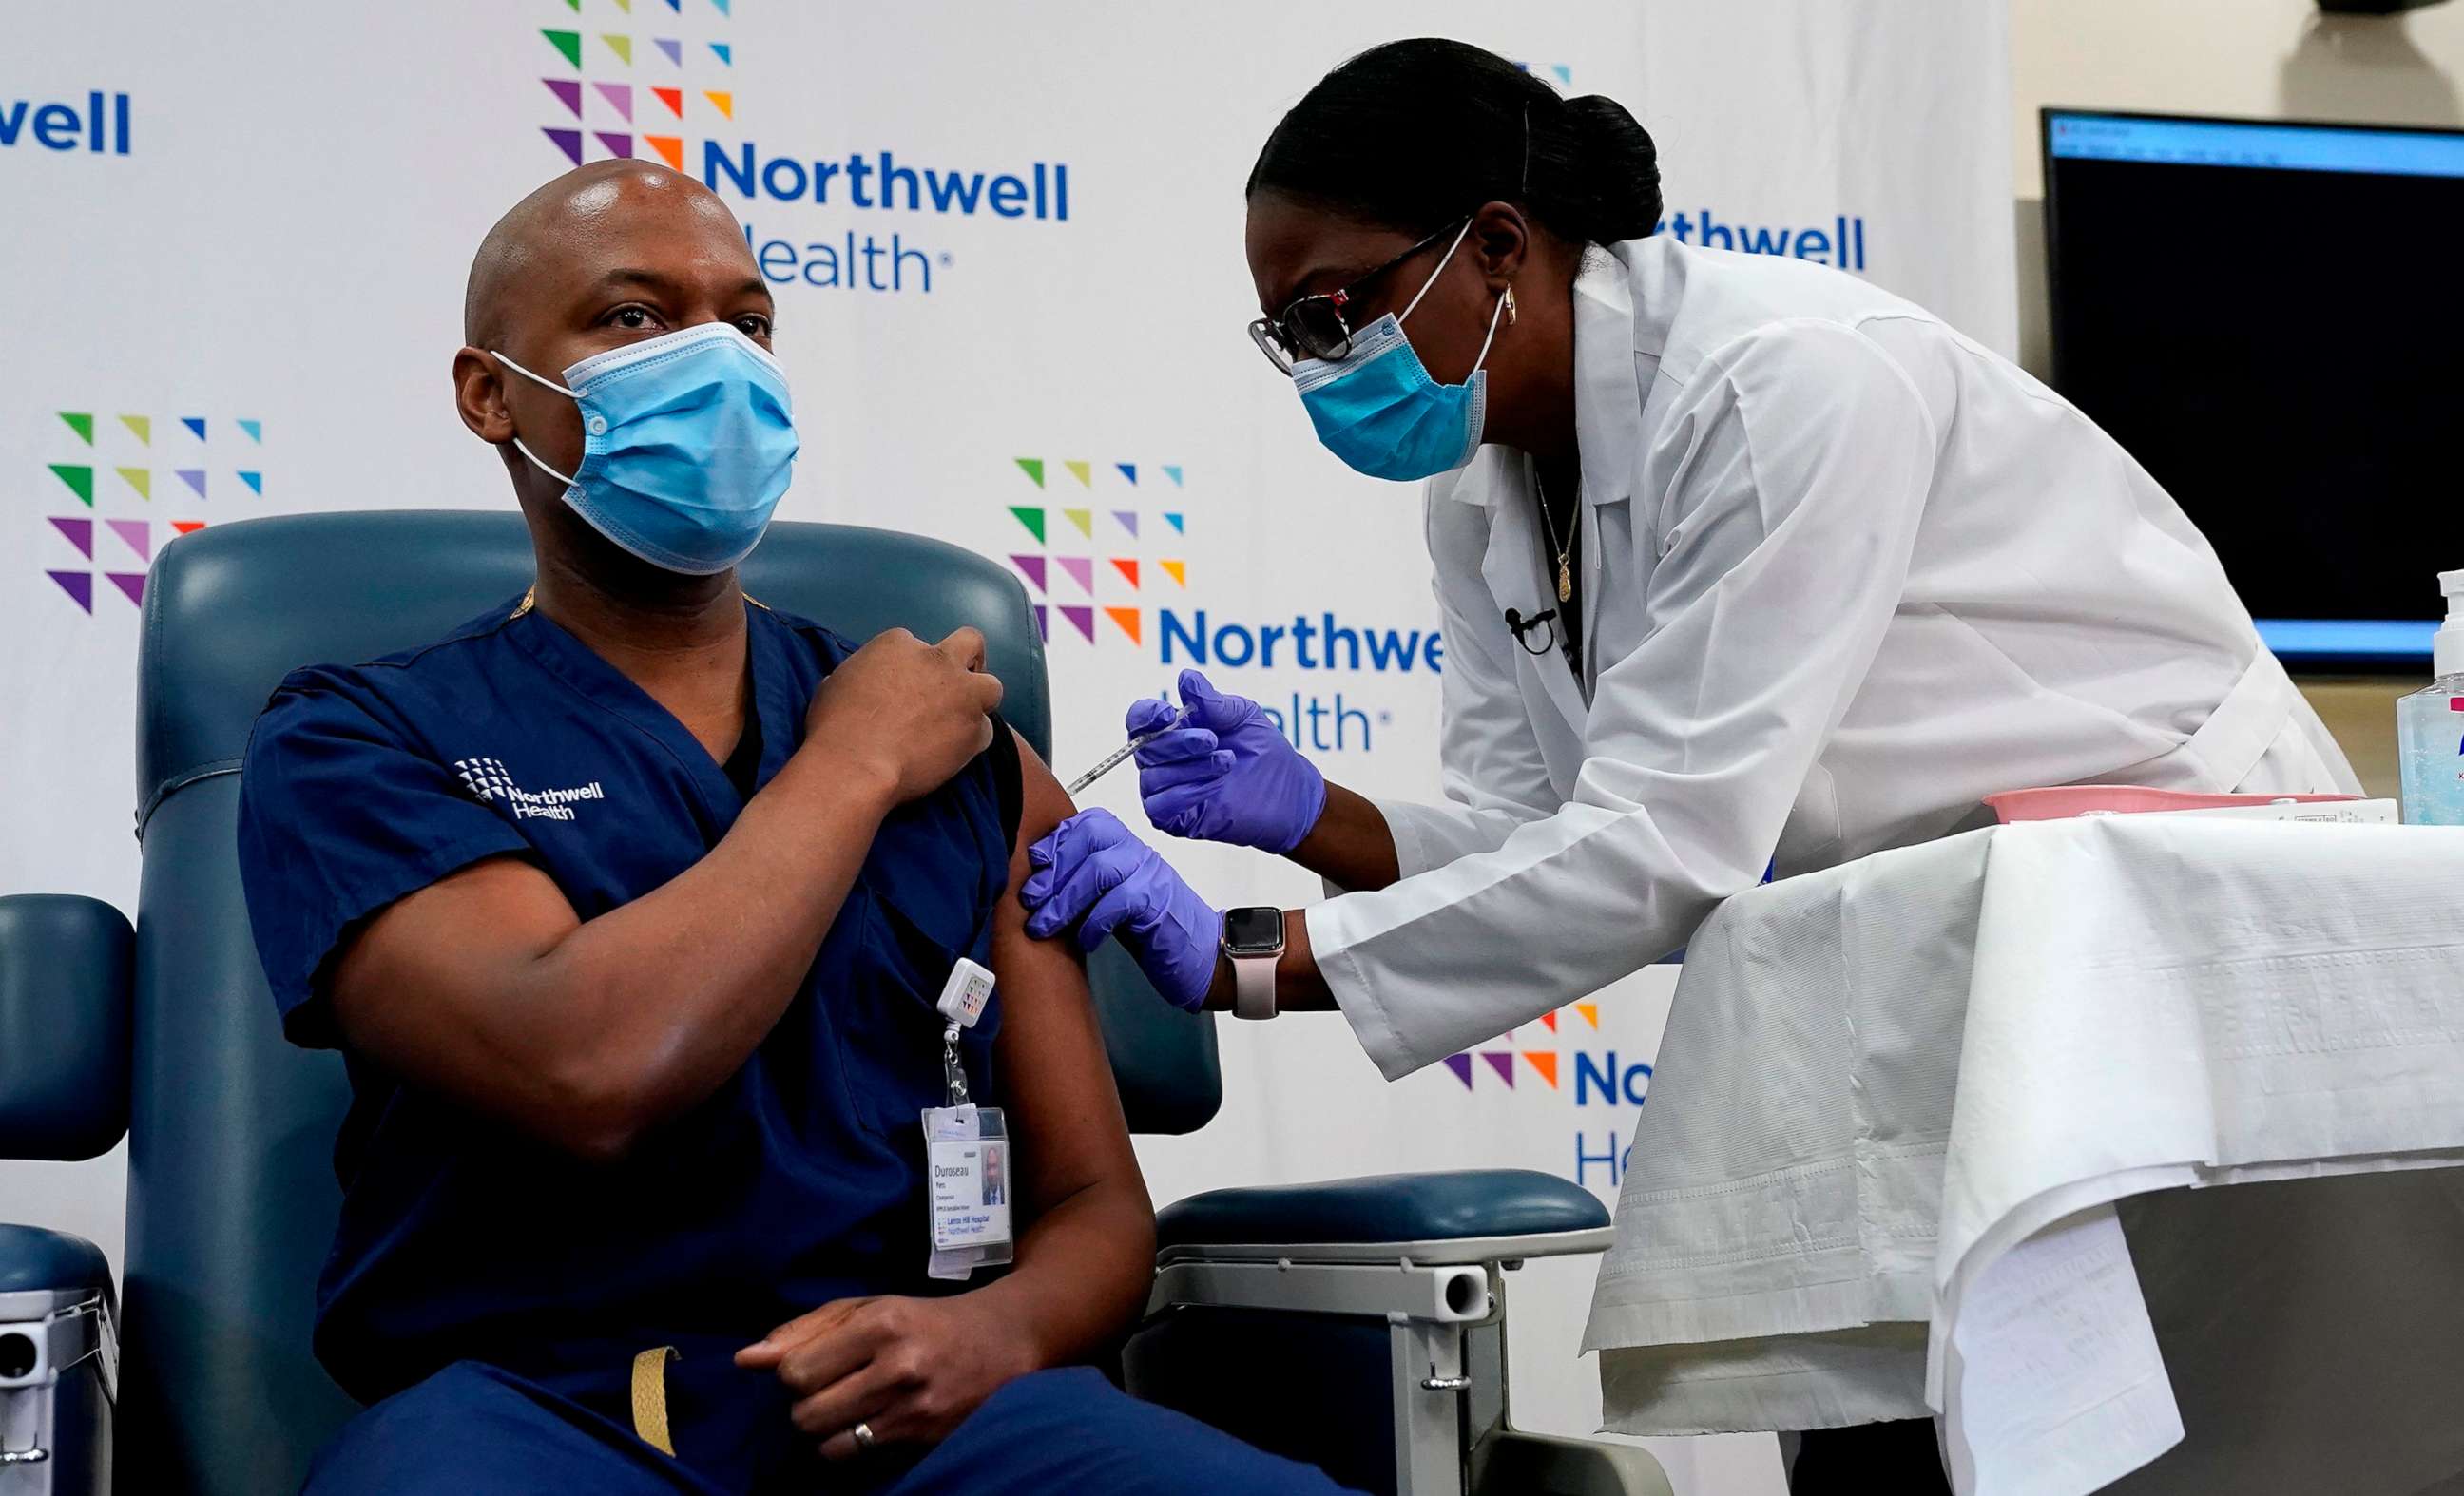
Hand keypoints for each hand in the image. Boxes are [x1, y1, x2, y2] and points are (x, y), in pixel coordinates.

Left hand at [735, 1294, 1035, 1459]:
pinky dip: (853, 1448)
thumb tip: (745, 1360)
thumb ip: (805, 1331)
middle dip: (806, 1407)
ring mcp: (915, 1410)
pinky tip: (870, 1426)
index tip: (814, 1367)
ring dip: (827, 1432)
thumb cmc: (923, 1320)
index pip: (796, 1372)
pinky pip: (859, 1460)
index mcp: (881, 1324)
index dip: (793, 1375)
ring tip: (848, 1410)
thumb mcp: (868, 1308)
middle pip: (806, 1414)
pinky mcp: (927, 1441)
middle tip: (830, 1391)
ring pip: (828, 1445)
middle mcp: (899, 1367)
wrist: (1003, 1342)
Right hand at [804, 627, 1003, 802]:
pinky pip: (985, 732)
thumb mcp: (834, 684)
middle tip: (956, 685)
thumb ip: (860, 675)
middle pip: (969, 642)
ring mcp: (961, 693)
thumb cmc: (834, 727)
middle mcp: (937, 660)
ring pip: (991, 685)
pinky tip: (954, 754)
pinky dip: (972, 741)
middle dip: (967, 659)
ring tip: (960, 722)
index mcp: (898, 644)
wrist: (856, 764)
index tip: (905, 688)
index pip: (916, 645)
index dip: (913, 668)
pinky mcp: (974, 729)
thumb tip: (861, 684)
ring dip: (978, 701)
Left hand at [1019, 809, 1220, 1011]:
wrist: (1199, 954)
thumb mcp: (1109, 897)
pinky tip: (1085, 940)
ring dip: (1064, 901)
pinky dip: (1093, 923)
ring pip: (1099, 870)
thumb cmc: (1150, 927)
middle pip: (1089, 839)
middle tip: (1030, 902)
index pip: (1085, 824)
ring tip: (1044, 926)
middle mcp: (1139, 852)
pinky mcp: (1159, 904)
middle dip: (1054, 871)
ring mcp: (1151, 874)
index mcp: (1125, 844)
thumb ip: (1081, 881)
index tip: (1032, 868)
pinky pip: (1118, 903)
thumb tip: (1034, 881)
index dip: (1054, 843)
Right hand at [1131, 670, 1326, 854]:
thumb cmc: (1263, 751)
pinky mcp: (1175, 820)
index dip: (1146, 715)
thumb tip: (1186, 677)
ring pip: (1152, 778)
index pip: (1139, 720)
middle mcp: (1163, 760)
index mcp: (1173, 730)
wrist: (1289, 792)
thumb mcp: (1242, 716)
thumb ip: (1212, 701)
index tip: (1168, 713)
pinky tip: (1215, 785)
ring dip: (1191, 767)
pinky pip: (1160, 807)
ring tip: (1226, 761)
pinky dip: (1186, 793)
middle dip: (1179, 741)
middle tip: (1213, 739)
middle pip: (1144, 748)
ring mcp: (1167, 791)